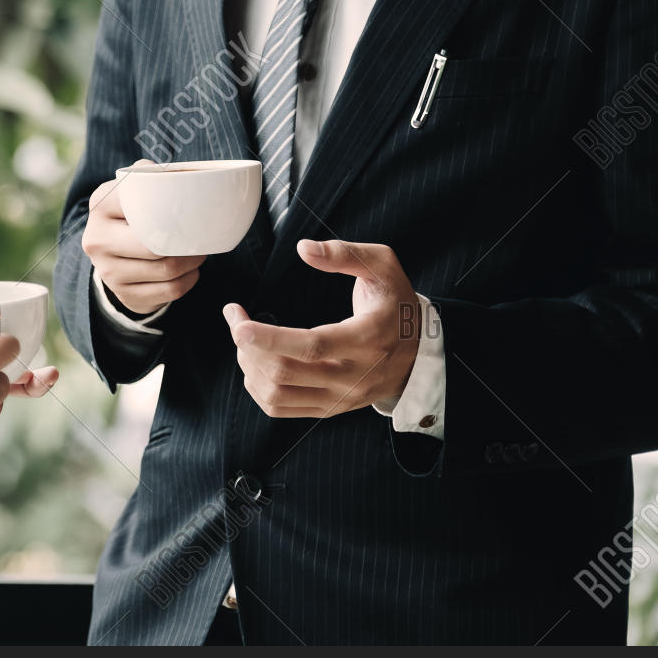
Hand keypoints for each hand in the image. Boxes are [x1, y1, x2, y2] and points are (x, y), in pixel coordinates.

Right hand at [81, 159, 205, 314]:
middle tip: (201, 236)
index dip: (170, 209)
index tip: (186, 209)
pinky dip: (188, 280)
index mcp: (100, 204)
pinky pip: (170, 290)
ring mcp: (107, 271)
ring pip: (166, 269)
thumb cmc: (133, 216)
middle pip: (153, 244)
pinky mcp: (124, 295)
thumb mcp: (134, 191)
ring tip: (199, 251)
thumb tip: (180, 174)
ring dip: (192, 261)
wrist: (113, 257)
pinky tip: (191, 271)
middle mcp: (96, 238)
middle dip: (185, 242)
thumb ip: (151, 175)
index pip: (139, 203)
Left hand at [223, 239, 419, 417]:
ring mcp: (341, 397)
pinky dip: (258, 387)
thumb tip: (303, 249)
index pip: (313, 346)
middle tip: (236, 319)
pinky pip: (282, 409)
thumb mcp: (382, 266)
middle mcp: (354, 375)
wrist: (420, 351)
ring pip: (278, 395)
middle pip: (286, 372)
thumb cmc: (396, 302)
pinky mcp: (330, 408)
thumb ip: (344, 254)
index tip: (239, 323)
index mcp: (368, 338)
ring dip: (249, 367)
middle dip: (248, 346)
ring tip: (244, 340)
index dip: (271, 338)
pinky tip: (254, 362)